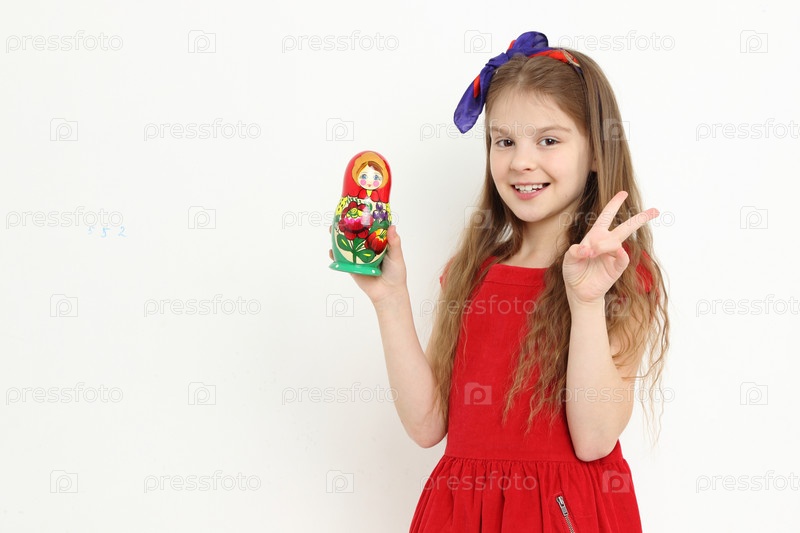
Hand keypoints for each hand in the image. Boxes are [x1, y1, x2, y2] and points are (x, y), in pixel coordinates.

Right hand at [328, 224, 408, 307]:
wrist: (388, 293)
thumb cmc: (395, 273)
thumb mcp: (396, 256)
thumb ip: (394, 242)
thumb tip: (392, 226)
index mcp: (377, 243)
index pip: (369, 227)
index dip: (362, 218)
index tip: (356, 209)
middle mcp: (366, 248)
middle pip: (354, 234)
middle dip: (346, 226)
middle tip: (340, 217)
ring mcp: (358, 257)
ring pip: (346, 245)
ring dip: (337, 237)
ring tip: (331, 229)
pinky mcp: (352, 267)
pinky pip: (341, 260)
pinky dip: (335, 255)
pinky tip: (331, 251)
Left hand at [562, 191, 658, 305]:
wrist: (579, 292)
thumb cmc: (573, 272)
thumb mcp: (568, 260)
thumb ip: (574, 252)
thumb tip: (586, 249)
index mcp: (594, 236)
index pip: (606, 216)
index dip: (614, 205)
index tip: (623, 193)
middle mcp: (606, 243)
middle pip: (625, 227)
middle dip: (640, 219)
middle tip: (655, 210)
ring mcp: (613, 255)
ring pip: (617, 242)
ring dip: (605, 245)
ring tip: (591, 252)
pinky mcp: (617, 268)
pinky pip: (622, 258)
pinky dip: (620, 254)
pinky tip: (617, 252)